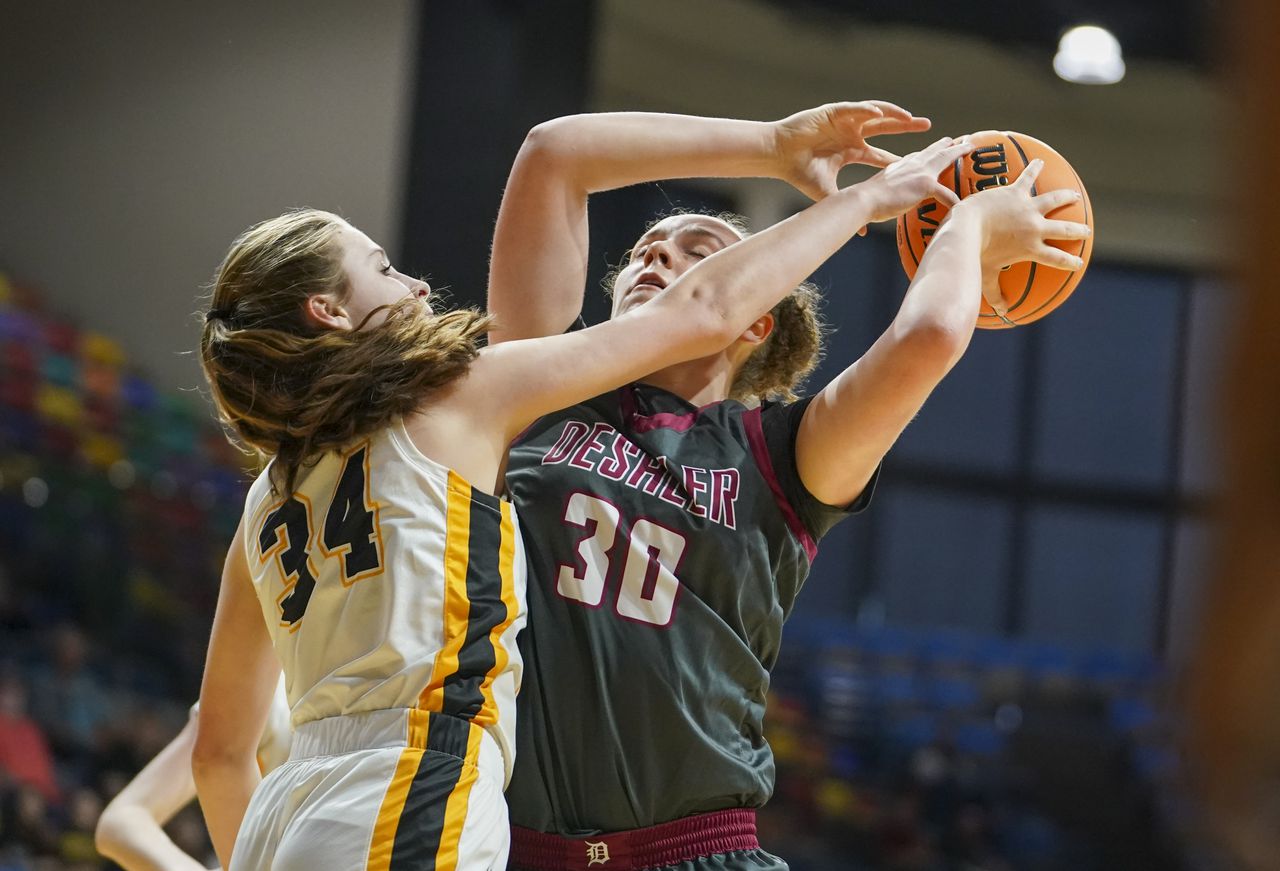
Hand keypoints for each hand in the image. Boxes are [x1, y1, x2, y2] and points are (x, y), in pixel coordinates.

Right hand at [772, 101, 931, 200]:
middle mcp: (851, 134)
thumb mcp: (827, 192)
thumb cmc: (799, 171)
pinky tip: (880, 113)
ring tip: (910, 118)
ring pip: (875, 115)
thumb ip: (845, 205)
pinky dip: (867, 110)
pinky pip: (854, 109)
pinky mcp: (833, 111)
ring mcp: (844, 121)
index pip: (881, 155)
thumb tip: (861, 234)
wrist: (778, 154)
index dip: (898, 159)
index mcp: (851, 151)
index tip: (918, 162)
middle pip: (886, 129)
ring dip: (893, 115)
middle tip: (927, 126)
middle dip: (906, 127)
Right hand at [856, 136, 975, 225]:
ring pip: (945, 157)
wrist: (863, 201)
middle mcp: (909, 164)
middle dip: (945, 144)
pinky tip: (960, 207)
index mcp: (897, 166)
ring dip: (958, 151)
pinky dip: (954, 201)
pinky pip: (947, 194)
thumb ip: (872, 211)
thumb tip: (861, 232)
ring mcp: (919, 172)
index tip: (930, 152)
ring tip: (970, 146)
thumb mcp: (871, 202)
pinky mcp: (926, 184)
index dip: (924, 155)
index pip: (914, 157)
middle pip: (932, 151)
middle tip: (956, 140)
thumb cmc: (862, 205)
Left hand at [950, 159, 1091, 315]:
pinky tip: (1040, 161)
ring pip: (1054, 201)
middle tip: (1086, 231)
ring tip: (1074, 196)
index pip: (1056, 259)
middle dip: (1077, 230)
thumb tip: (1002, 312)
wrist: (966, 227)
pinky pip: (1028, 178)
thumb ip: (994, 293)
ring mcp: (1027, 208)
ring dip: (1066, 197)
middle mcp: (1035, 228)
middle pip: (1063, 230)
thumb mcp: (985, 275)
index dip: (1069, 262)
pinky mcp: (1016, 192)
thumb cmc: (974, 254)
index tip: (1078, 264)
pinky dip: (1035, 169)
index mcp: (1031, 248)